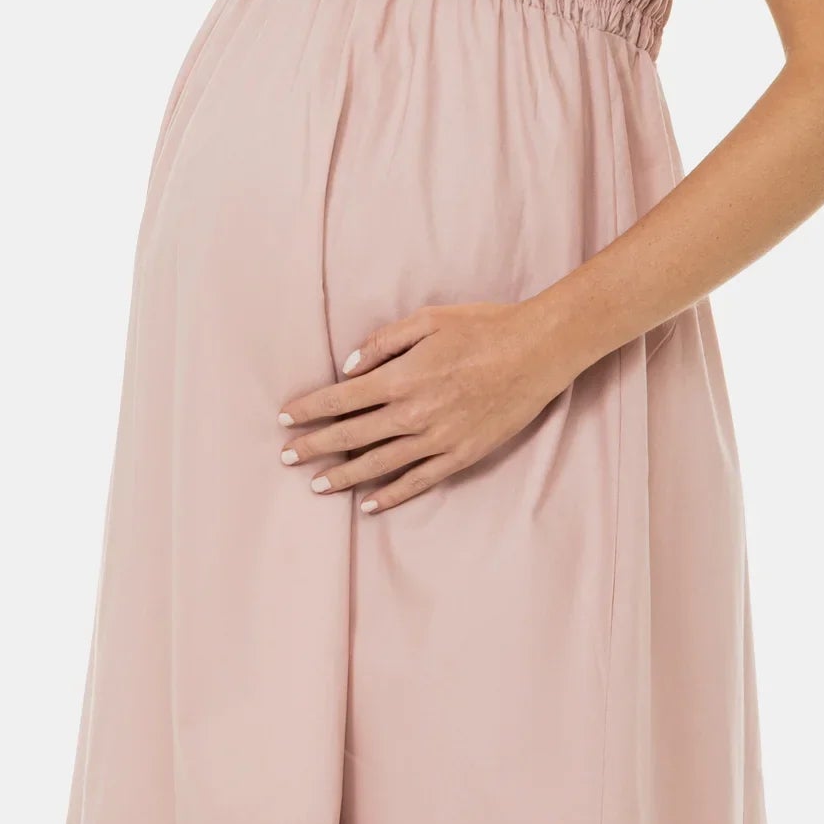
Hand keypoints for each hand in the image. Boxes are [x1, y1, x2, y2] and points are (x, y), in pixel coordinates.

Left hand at [276, 300, 578, 513]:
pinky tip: (369, 504)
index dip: (309, 410)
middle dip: (314, 446)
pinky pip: (419, 481)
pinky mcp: (461, 455)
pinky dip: (392, 495)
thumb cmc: (484, 327)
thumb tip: (348, 367)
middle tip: (286, 457)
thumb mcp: (429, 319)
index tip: (285, 419)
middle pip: (351, 435)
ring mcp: (438, 439)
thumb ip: (384, 342)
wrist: (537, 351)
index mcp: (401, 378)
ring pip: (379, 464)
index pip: (340, 399)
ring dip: (344, 476)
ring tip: (316, 485)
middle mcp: (413, 414)